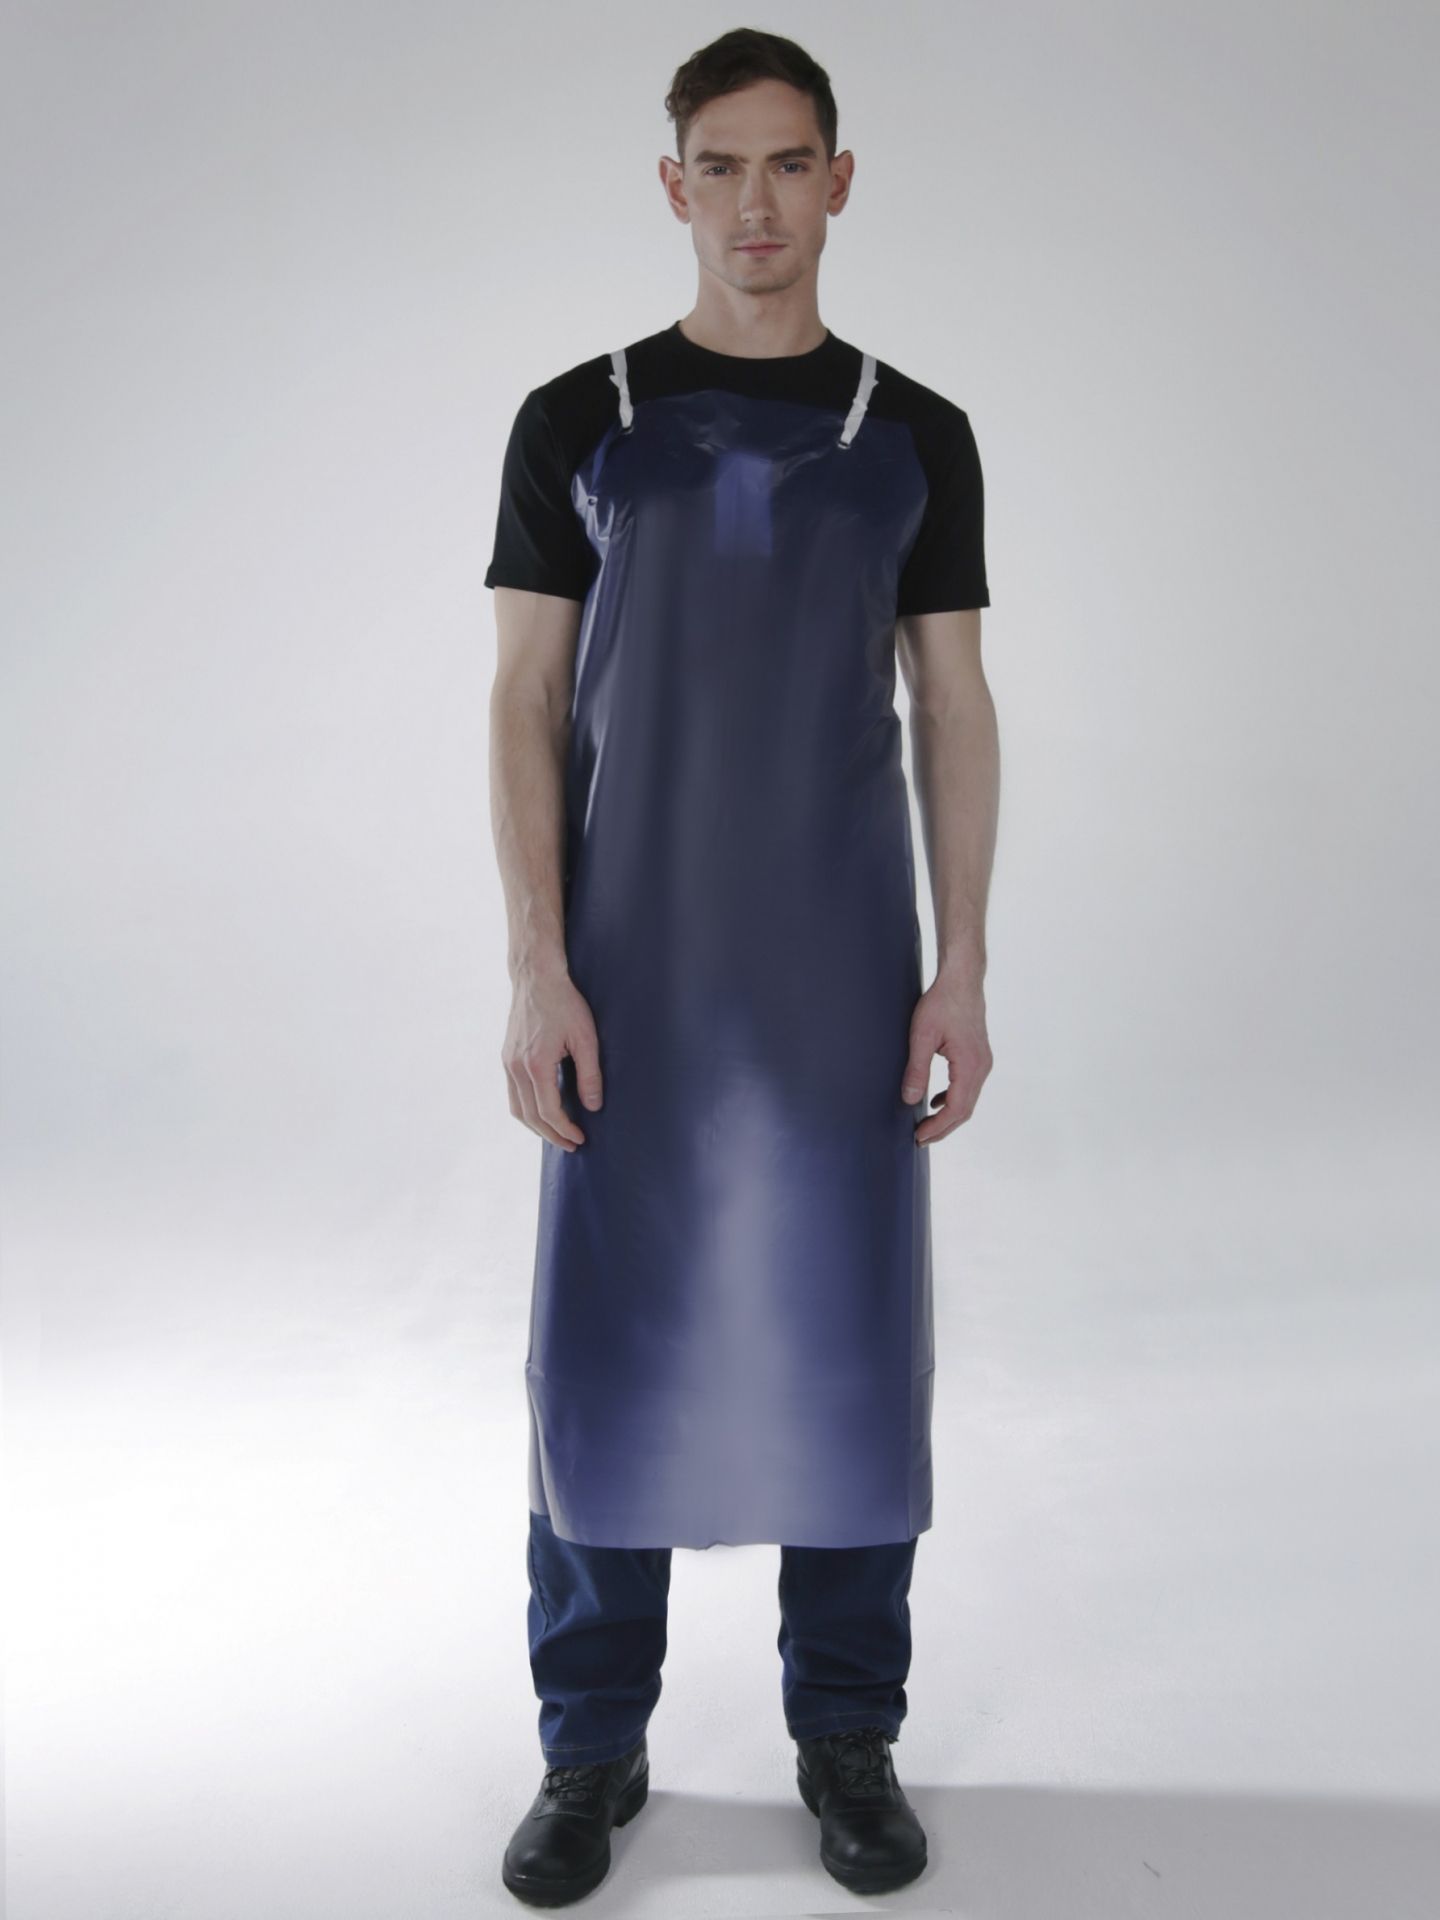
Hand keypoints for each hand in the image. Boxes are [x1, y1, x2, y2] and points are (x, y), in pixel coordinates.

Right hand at [502, 961, 602, 1151]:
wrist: (536, 978)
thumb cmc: (565, 1003)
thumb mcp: (586, 1037)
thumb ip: (590, 1074)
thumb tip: (593, 1107)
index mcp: (536, 1064)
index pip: (548, 1111)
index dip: (565, 1129)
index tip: (580, 1139)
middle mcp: (516, 1067)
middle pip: (529, 1116)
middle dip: (551, 1135)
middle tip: (571, 1144)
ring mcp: (507, 1062)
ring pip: (516, 1108)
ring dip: (536, 1127)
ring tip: (557, 1135)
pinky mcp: (506, 1057)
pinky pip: (513, 1094)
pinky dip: (526, 1110)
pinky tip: (542, 1112)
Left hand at [901, 971, 991, 1145]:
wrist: (962, 980)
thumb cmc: (942, 1003)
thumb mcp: (922, 1036)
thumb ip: (916, 1069)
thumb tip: (910, 1099)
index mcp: (970, 1065)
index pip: (955, 1108)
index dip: (937, 1127)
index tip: (919, 1137)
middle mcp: (982, 1067)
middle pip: (964, 1110)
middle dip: (942, 1128)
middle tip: (920, 1139)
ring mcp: (983, 1062)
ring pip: (968, 1100)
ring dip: (948, 1115)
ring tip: (926, 1125)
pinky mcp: (979, 1057)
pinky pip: (968, 1087)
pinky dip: (952, 1099)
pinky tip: (936, 1100)